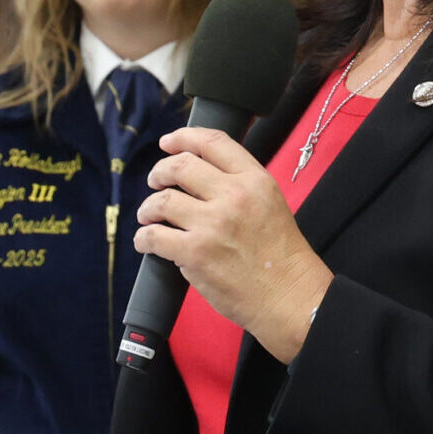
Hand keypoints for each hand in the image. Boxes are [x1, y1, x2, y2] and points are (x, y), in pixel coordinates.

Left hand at [133, 127, 331, 362]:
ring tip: (148, 216)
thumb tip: (201, 177)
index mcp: (254, 180)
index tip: (169, 142)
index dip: (183, 137)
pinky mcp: (195, 253)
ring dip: (148, 207)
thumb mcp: (272, 203)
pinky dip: (144, 238)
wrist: (289, 296)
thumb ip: (241, 186)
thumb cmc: (282, 257)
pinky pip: (154, 236)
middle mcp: (233, 195)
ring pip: (162, 200)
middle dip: (160, 171)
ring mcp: (212, 224)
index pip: (212, 142)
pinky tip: (146, 242)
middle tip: (156, 181)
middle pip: (180, 166)